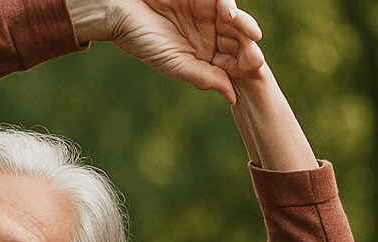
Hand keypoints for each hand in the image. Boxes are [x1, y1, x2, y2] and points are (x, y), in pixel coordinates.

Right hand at [69, 0, 264, 103]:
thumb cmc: (143, 41)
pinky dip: (229, 6)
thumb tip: (233, 96)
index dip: (243, 65)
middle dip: (249, 47)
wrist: (121, 12)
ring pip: (235, 20)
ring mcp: (206, 14)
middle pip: (237, 41)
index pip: (230, 62)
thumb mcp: (176, 64)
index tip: (253, 69)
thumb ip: (205, 78)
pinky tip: (228, 15)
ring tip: (253, 35)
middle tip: (256, 55)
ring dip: (246, 26)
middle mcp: (208, 35)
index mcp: (202, 56)